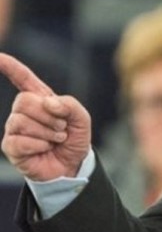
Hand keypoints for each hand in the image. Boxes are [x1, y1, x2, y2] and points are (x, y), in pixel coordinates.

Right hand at [0, 53, 90, 180]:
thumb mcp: (81, 119)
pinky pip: (20, 141)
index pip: (23, 78)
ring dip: (46, 132)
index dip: (10, 66)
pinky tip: (45, 149)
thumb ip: (69, 105)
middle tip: (61, 128)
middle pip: (24, 101)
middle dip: (48, 116)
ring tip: (56, 139)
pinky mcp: (11, 146)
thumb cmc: (74, 139)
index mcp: (41, 98)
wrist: (73, 164)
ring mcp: (15, 128)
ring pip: (21, 121)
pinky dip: (39, 145)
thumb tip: (48, 102)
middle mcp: (24, 111)